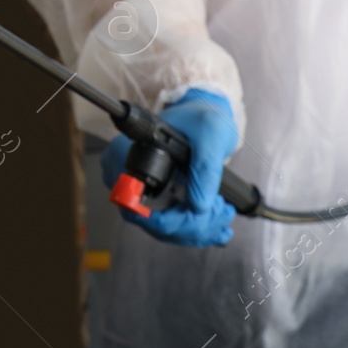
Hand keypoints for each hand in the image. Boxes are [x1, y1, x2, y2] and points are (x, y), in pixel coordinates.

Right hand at [101, 89, 238, 246]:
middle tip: (220, 212)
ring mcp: (138, 187)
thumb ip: (205, 168)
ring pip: (163, 228)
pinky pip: (169, 225)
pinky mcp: (152, 197)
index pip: (135, 204)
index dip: (170, 218)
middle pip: (150, 221)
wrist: (206, 121)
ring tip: (222, 213)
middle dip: (190, 225)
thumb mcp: (209, 133)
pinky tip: (216, 222)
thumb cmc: (202, 118)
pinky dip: (195, 228)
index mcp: (126, 151)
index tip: (200, 212)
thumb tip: (198, 205)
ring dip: (197, 228)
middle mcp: (125, 173)